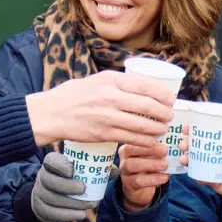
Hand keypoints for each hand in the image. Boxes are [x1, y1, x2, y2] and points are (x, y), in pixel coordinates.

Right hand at [24, 70, 174, 148]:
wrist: (50, 114)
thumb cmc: (73, 95)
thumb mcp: (95, 80)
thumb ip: (117, 83)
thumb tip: (142, 86)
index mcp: (110, 80)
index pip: (144, 84)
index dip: (162, 93)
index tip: (170, 99)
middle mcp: (109, 97)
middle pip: (147, 106)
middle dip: (164, 113)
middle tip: (169, 116)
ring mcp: (107, 116)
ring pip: (142, 125)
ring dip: (157, 129)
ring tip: (163, 129)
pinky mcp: (103, 133)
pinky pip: (130, 138)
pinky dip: (145, 141)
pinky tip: (151, 141)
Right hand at [32, 152, 94, 221]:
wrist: (51, 199)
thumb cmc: (70, 180)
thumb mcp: (80, 172)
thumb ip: (96, 169)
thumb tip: (115, 171)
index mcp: (51, 164)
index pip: (51, 160)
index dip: (60, 165)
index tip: (72, 170)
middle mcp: (42, 177)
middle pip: (50, 181)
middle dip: (67, 186)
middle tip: (84, 189)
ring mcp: (40, 194)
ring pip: (53, 199)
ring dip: (73, 202)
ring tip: (90, 204)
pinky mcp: (42, 210)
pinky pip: (53, 213)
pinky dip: (69, 215)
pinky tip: (82, 214)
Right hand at [118, 135, 183, 211]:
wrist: (140, 185)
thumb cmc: (149, 164)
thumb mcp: (153, 154)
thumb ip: (160, 146)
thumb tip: (175, 140)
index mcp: (130, 143)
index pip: (135, 137)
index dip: (146, 135)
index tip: (161, 134)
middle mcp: (124, 155)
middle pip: (130, 149)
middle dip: (149, 149)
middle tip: (165, 150)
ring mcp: (123, 170)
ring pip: (132, 165)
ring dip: (151, 164)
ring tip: (165, 165)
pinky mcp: (128, 183)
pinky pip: (138, 180)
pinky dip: (153, 179)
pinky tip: (164, 177)